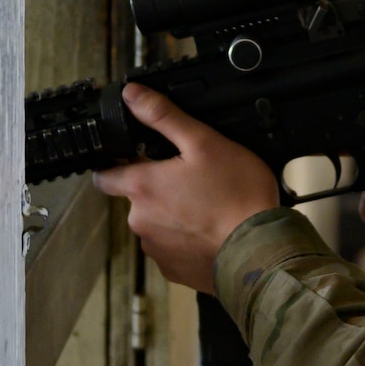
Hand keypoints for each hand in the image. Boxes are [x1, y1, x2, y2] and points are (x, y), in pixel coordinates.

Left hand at [91, 85, 279, 291]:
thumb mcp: (204, 142)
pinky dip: (186, 238)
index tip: (134, 159)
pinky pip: (172, 248)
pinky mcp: (173, 270)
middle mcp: (140, 221)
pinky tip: (211, 228)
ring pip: (156, 223)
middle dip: (158, 188)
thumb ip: (163, 116)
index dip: (116, 164)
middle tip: (193, 179)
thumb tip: (132, 95)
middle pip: (137, 198)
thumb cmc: (236, 196)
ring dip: (173, 214)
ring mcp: (156, 249)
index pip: (104, 176)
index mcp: (142, 187)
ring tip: (207, 205)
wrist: (260, 250)